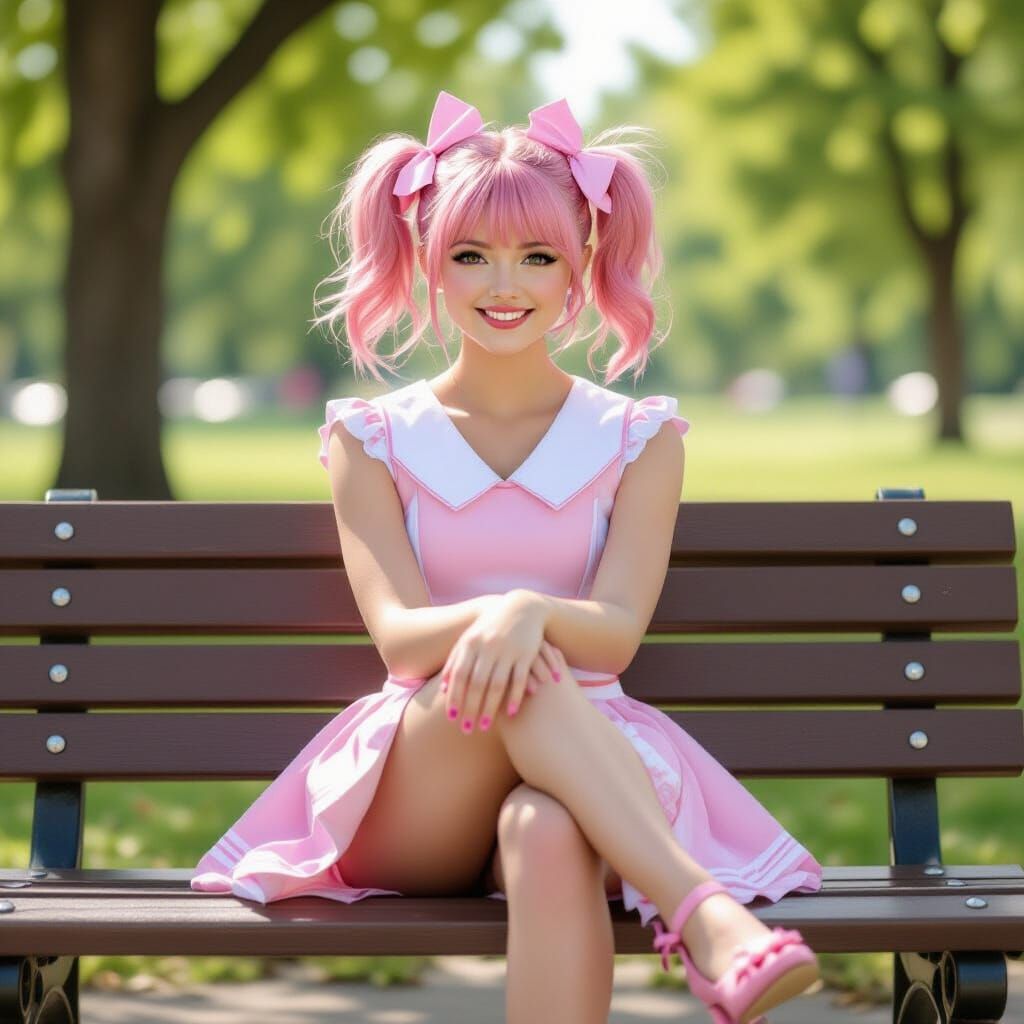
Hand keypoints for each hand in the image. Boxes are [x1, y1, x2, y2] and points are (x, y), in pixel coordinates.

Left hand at [441, 591, 560, 732]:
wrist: (522, 608)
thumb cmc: (491, 627)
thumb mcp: (471, 639)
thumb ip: (456, 660)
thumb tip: (444, 688)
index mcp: (471, 643)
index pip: (459, 674)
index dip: (454, 696)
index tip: (451, 717)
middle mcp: (488, 646)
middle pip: (477, 683)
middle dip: (471, 708)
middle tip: (467, 729)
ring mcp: (508, 650)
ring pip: (497, 685)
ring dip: (491, 708)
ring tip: (485, 727)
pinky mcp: (526, 653)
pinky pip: (520, 679)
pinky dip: (515, 697)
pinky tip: (511, 713)